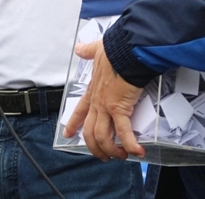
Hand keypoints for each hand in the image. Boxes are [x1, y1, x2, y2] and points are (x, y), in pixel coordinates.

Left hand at [63, 41, 144, 160]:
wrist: (126, 51)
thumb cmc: (115, 51)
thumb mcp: (97, 50)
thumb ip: (88, 51)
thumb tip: (80, 48)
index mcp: (93, 91)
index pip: (79, 111)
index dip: (73, 124)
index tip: (68, 134)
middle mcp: (98, 102)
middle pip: (90, 131)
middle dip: (95, 147)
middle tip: (102, 155)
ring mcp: (107, 107)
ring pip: (103, 137)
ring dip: (112, 150)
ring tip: (121, 156)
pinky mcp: (120, 108)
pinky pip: (124, 132)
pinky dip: (130, 144)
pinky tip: (137, 151)